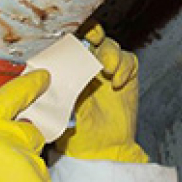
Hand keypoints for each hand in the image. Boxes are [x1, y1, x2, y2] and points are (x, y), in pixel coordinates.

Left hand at [56, 24, 148, 163]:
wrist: (103, 149)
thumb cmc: (78, 134)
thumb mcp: (62, 113)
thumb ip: (60, 95)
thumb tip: (52, 80)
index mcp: (67, 74)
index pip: (69, 47)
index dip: (72, 36)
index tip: (72, 33)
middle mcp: (87, 68)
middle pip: (92, 39)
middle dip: (93, 34)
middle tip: (93, 38)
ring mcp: (107, 71)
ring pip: (111, 46)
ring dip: (110, 52)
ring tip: (107, 69)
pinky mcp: (126, 76)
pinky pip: (129, 60)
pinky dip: (124, 67)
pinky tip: (118, 82)